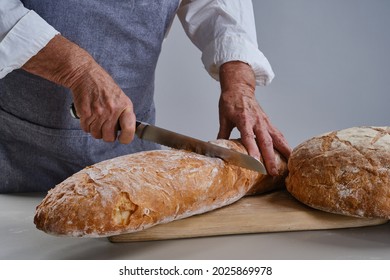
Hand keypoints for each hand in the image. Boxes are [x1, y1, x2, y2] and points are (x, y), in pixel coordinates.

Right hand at [22, 35, 134, 143]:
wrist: (86, 75)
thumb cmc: (104, 87)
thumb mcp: (121, 98)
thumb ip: (124, 114)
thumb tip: (127, 132)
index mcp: (125, 107)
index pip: (129, 130)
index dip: (126, 138)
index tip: (122, 138)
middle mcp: (112, 111)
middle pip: (109, 137)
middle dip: (107, 135)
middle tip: (106, 127)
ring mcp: (98, 112)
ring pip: (96, 134)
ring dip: (95, 129)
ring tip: (97, 118)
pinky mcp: (85, 113)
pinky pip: (86, 129)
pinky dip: (86, 125)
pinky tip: (89, 115)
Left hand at [218, 61, 290, 175]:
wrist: (240, 87)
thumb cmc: (230, 101)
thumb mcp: (223, 117)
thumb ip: (223, 134)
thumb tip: (217, 149)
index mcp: (244, 119)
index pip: (248, 137)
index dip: (252, 150)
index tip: (255, 162)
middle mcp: (257, 121)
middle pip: (266, 141)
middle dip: (270, 158)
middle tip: (273, 172)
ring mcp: (265, 122)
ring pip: (277, 138)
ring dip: (284, 152)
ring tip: (289, 166)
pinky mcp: (269, 122)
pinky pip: (279, 135)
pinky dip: (285, 145)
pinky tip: (289, 154)